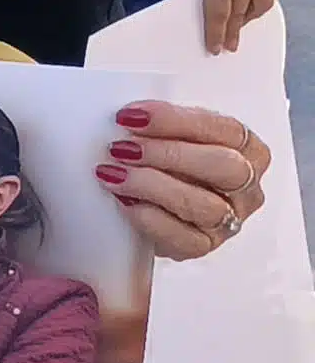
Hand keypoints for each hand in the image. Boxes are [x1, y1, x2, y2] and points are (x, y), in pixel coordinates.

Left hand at [98, 98, 277, 257]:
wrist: (149, 208)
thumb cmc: (164, 163)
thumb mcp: (168, 135)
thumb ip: (159, 124)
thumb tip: (127, 117)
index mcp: (247, 149)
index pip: (226, 129)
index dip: (176, 121)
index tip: (132, 116)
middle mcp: (245, 186)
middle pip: (224, 166)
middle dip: (168, 153)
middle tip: (124, 148)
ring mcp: (229, 220)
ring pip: (204, 205)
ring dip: (152, 185)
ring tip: (114, 174)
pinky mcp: (204, 246)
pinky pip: (183, 238)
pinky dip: (149, 218)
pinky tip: (124, 202)